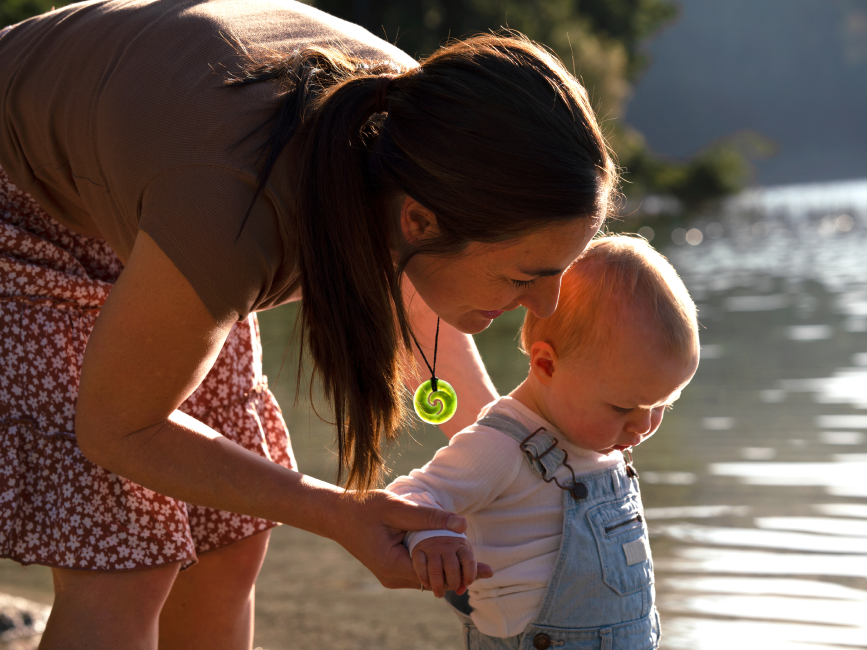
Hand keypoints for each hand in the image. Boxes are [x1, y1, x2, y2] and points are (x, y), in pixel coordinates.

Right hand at [329, 490, 492, 588]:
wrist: (337, 515)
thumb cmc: (364, 508)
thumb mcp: (397, 507)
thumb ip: (429, 516)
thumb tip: (462, 524)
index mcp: (393, 565)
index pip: (436, 575)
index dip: (461, 570)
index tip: (485, 568)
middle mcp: (392, 577)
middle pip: (434, 580)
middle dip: (459, 573)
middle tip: (489, 569)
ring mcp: (391, 576)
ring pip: (428, 577)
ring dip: (448, 569)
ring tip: (478, 565)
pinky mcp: (392, 569)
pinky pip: (419, 570)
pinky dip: (435, 564)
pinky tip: (453, 556)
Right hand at [412, 536, 483, 597]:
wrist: (428, 530)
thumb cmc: (451, 549)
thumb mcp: (463, 554)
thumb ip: (473, 566)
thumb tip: (491, 573)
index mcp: (461, 543)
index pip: (469, 559)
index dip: (470, 574)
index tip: (467, 583)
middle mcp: (447, 543)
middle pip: (452, 568)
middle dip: (453, 583)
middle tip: (452, 589)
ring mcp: (431, 546)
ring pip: (436, 570)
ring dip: (438, 586)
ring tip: (440, 594)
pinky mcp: (418, 549)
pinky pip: (421, 567)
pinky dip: (424, 578)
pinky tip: (427, 584)